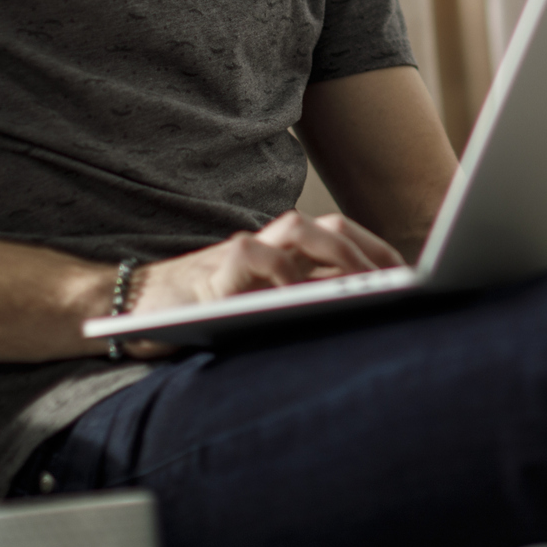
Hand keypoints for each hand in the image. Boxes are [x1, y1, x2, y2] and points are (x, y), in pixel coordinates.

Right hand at [112, 210, 404, 357]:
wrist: (133, 307)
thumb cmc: (206, 314)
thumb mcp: (263, 306)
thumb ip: (303, 300)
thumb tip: (367, 316)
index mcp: (287, 250)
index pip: (344, 237)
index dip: (379, 254)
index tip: (413, 278)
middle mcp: (270, 242)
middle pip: (331, 230)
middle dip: (368, 255)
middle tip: (398, 286)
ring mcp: (244, 251)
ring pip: (302, 235)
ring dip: (339, 258)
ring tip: (366, 288)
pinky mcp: (218, 271)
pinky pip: (259, 261)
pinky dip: (286, 276)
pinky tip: (307, 297)